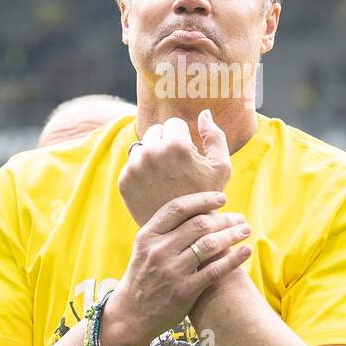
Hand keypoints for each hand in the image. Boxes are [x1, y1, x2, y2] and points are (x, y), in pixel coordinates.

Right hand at [101, 191, 252, 345]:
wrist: (131, 314)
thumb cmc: (143, 277)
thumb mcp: (144, 249)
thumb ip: (165, 231)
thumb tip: (198, 210)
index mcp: (148, 236)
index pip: (178, 208)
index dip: (203, 199)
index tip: (221, 198)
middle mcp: (159, 250)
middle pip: (199, 224)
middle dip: (224, 218)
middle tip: (239, 218)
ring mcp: (172, 271)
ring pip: (210, 244)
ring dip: (233, 234)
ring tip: (245, 230)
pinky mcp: (184, 291)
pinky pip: (215, 270)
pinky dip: (233, 259)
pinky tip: (245, 251)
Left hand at [119, 109, 231, 225]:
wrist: (183, 232)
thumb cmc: (206, 197)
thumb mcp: (221, 167)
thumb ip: (216, 136)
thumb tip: (204, 113)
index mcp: (175, 145)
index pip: (174, 124)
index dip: (184, 139)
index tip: (187, 156)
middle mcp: (151, 152)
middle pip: (155, 131)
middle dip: (166, 143)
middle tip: (176, 166)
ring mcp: (134, 167)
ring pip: (142, 146)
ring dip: (152, 155)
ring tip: (165, 176)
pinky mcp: (124, 181)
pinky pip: (132, 165)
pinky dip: (142, 171)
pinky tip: (154, 186)